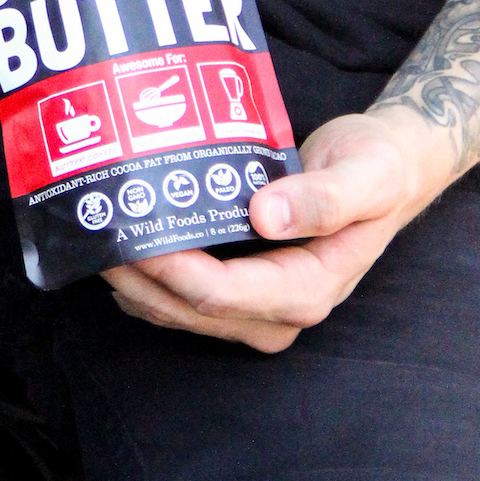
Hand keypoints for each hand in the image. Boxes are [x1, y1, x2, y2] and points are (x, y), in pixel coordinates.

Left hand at [102, 107, 452, 353]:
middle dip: (135, 274)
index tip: (130, 231)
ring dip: (133, 279)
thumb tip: (266, 215)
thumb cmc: (378, 168)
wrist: (388, 170)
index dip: (169, 267)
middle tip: (91, 227)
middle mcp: (280, 312)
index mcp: (308, 290)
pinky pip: (182, 297)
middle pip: (187, 309)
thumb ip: (324, 198)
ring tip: (93, 232)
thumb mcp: (366, 175)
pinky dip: (147, 276)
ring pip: (177, 310)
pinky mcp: (242, 291)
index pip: (219, 293)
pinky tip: (120, 241)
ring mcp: (259, 308)